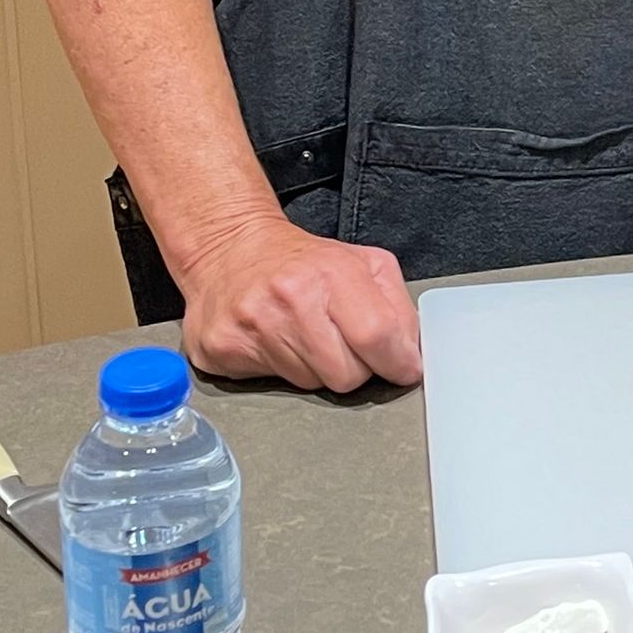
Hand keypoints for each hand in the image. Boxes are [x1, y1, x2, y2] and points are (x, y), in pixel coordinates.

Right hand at [174, 214, 422, 392]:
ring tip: (304, 335)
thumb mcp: (365, 264)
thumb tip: (410, 355)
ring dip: (317, 368)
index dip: (398, 361)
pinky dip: (281, 370)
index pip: (377, 336)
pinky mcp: (222, 349)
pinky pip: (273, 384)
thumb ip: (397, 307)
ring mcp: (252, 326)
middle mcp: (289, 299)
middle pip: (347, 375)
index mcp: (331, 273)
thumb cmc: (302, 261)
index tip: (403, 367)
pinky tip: (275, 341)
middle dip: (355, 366)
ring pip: (312, 384)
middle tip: (341, 341)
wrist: (230, 248)